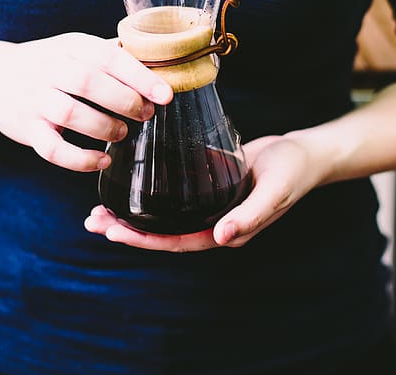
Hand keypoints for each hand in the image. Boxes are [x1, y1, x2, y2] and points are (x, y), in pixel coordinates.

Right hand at [0, 33, 172, 171]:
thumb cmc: (46, 64)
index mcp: (70, 46)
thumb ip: (109, 54)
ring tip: (122, 132)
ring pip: (70, 114)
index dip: (140, 77)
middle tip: (144, 114)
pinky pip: (52, 149)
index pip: (108, 56)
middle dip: (124, 101)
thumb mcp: (73, 48)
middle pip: (89, 83)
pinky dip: (80, 160)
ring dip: (104, 127)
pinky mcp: (25, 129)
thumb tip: (158, 62)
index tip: (165, 95)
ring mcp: (34, 99)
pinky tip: (102, 160)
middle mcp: (49, 69)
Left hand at [84, 134, 323, 250]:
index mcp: (226, 233)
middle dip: (127, 229)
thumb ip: (251, 215)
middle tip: (92, 221)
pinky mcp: (206, 186)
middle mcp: (213, 224)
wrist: (303, 153)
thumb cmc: (292, 171)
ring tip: (99, 207)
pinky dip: (149, 193)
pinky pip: (172, 195)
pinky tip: (128, 182)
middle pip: (162, 233)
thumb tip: (222, 238)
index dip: (144, 239)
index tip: (113, 231)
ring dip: (132, 213)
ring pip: (163, 215)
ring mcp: (208, 207)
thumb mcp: (275, 190)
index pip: (176, 242)